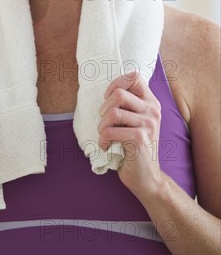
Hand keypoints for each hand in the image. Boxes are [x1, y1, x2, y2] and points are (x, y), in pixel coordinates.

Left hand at [97, 71, 162, 198]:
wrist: (146, 178)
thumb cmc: (134, 148)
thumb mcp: (134, 122)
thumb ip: (127, 105)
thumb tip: (106, 90)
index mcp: (151, 103)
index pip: (134, 77)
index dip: (116, 83)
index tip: (109, 99)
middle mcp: (152, 110)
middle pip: (119, 93)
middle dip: (103, 108)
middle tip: (104, 123)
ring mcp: (148, 124)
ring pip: (112, 112)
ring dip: (101, 126)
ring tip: (105, 136)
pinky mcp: (140, 138)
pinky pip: (110, 131)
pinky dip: (102, 139)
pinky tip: (106, 146)